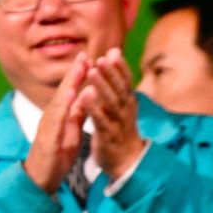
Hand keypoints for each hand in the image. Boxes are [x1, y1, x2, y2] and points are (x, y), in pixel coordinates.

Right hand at [24, 52, 90, 193]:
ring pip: (59, 101)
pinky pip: (57, 119)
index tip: (88, 59)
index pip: (68, 92)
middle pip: (63, 91)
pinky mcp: (48, 137)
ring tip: (80, 68)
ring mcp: (48, 126)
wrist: (41, 179)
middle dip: (74, 73)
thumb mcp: (71, 132)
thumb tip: (86, 96)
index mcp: (58, 116)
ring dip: (69, 83)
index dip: (77, 76)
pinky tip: (71, 94)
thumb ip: (77, 114)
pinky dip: (64, 105)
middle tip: (84, 55)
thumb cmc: (56, 156)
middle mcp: (51, 117)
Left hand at [77, 48, 145, 178]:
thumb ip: (116, 80)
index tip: (113, 52)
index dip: (120, 68)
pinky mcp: (107, 136)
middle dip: (111, 73)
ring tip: (92, 72)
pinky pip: (100, 120)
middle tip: (102, 58)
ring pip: (111, 103)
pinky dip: (93, 107)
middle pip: (119, 89)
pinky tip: (84, 96)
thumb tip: (113, 52)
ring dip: (102, 86)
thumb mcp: (121, 103)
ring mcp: (117, 123)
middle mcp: (125, 110)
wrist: (125, 160)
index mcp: (127, 102)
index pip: (126, 82)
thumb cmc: (120, 127)